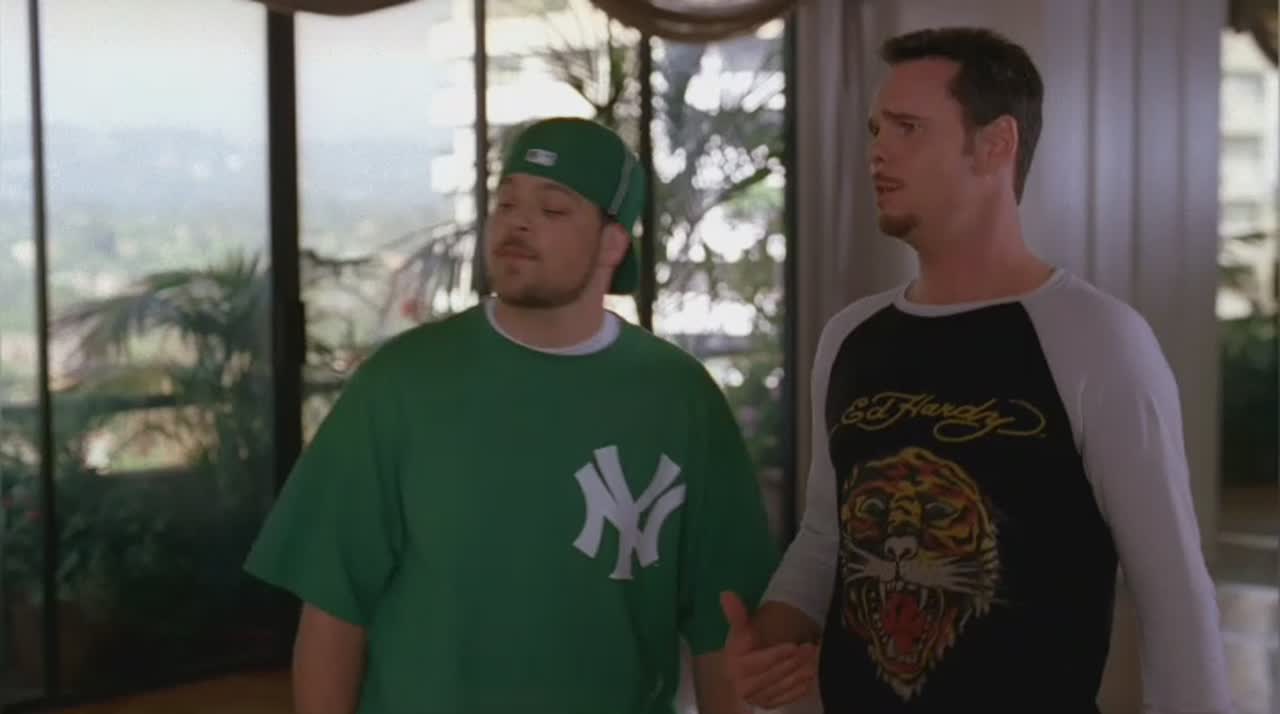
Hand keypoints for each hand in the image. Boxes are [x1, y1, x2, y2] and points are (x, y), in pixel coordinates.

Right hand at [720, 591, 818, 709]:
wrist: (742, 667)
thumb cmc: (744, 645)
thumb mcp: (742, 629)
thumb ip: (736, 614)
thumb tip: (726, 594)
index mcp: (734, 666)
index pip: (759, 661)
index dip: (777, 654)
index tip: (794, 645)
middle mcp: (743, 686)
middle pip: (774, 675)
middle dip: (794, 661)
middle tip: (812, 648)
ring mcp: (757, 698)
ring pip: (783, 686)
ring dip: (801, 673)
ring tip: (815, 659)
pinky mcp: (768, 705)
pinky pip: (787, 698)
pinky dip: (800, 687)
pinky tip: (811, 676)